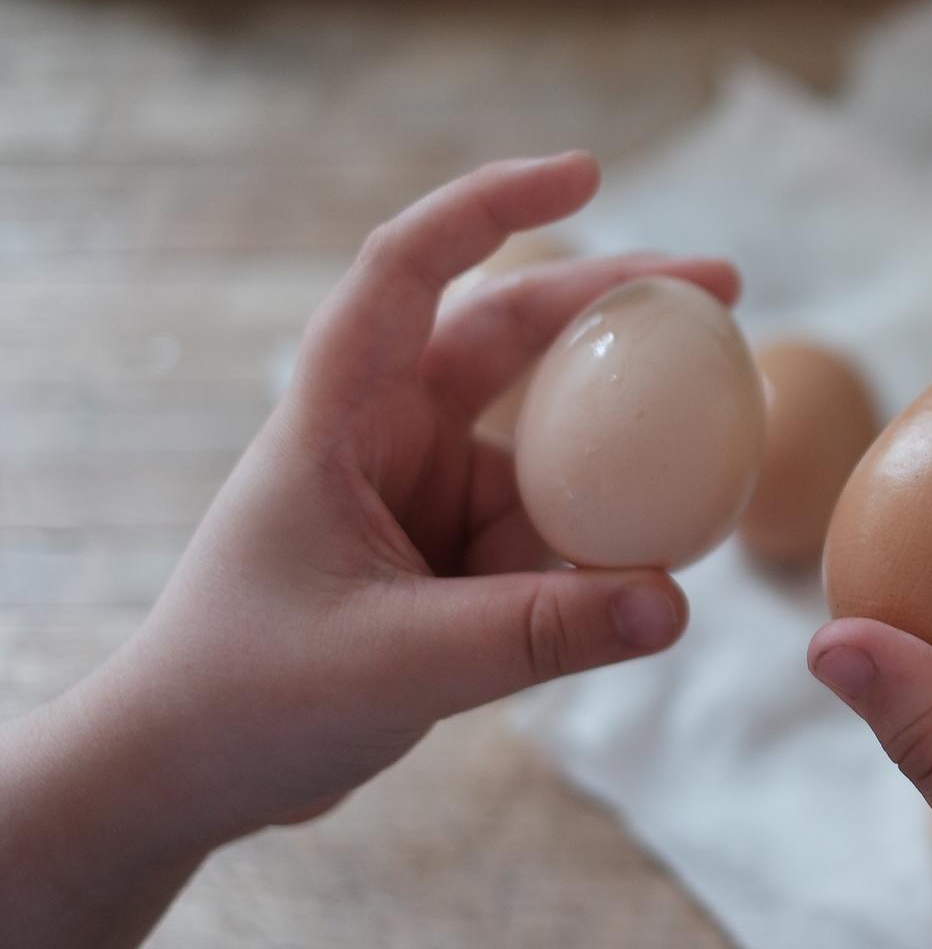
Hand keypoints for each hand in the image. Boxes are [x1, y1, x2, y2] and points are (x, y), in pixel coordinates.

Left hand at [100, 151, 739, 846]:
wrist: (191, 776)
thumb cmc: (246, 697)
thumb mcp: (398, 663)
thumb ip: (539, 634)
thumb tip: (675, 604)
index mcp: (336, 419)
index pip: (407, 271)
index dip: (491, 206)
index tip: (589, 173)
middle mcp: (385, 436)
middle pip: (510, 334)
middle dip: (614, 305)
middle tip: (724, 291)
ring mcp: (424, 495)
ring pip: (546, 443)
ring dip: (621, 455)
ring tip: (710, 471)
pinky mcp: (453, 558)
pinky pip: (550, 528)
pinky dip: (602, 544)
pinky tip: (652, 576)